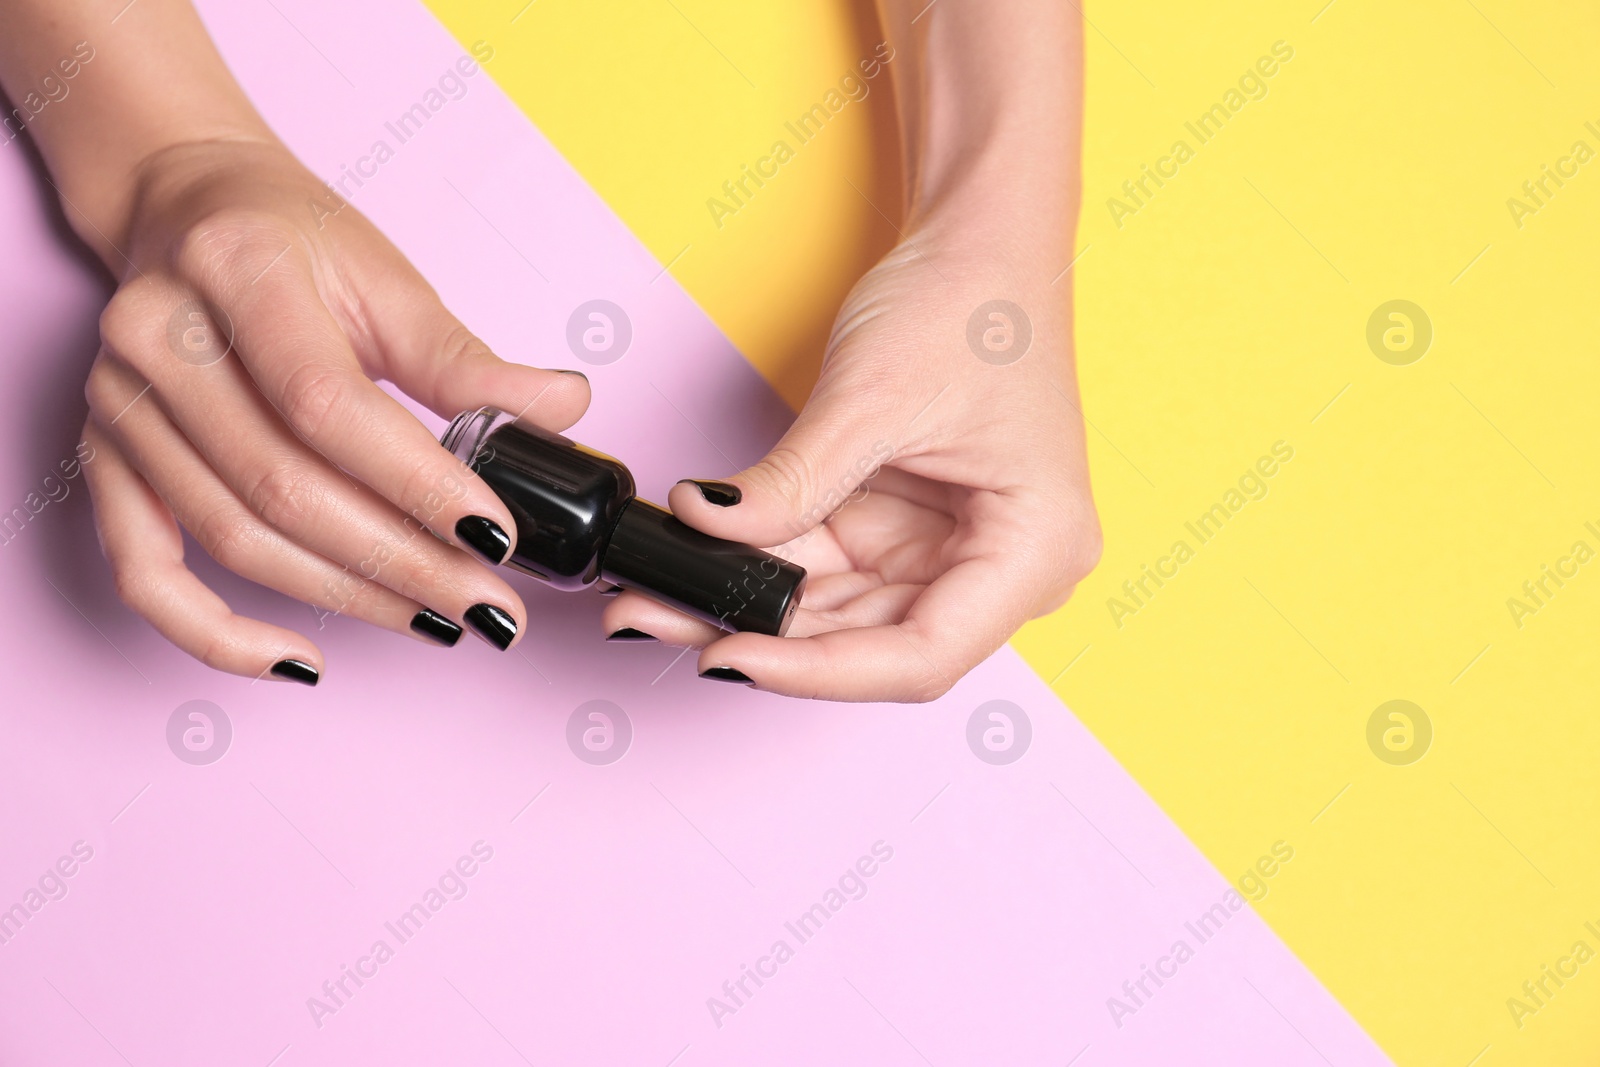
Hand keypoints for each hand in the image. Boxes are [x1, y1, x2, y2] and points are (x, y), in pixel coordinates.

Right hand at [80, 138, 588, 682]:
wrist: (189, 213)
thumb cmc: (294, 242)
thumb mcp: (386, 277)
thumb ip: (464, 359)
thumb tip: (562, 409)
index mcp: (239, 270)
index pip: (327, 405)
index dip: (418, 483)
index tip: (498, 535)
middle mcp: (158, 338)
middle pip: (284, 486)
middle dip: (401, 562)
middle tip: (488, 604)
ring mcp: (118, 405)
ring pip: (235, 538)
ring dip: (347, 598)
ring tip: (439, 620)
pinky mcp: (102, 458)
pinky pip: (145, 573)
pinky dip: (217, 634)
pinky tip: (300, 660)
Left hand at [601, 218, 1100, 701]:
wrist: (980, 244)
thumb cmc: (970, 304)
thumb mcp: (874, 398)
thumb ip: (792, 482)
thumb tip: (703, 527)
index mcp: (1034, 550)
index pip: (922, 655)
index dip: (821, 672)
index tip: (730, 658)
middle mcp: (1000, 570)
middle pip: (871, 644)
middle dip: (762, 639)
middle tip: (654, 619)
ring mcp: (946, 553)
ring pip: (835, 615)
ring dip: (746, 608)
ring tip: (649, 598)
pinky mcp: (901, 532)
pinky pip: (823, 569)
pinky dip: (758, 567)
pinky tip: (691, 565)